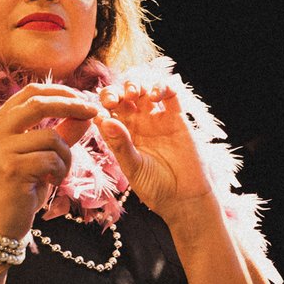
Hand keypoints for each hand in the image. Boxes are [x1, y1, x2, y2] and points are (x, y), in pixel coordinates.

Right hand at [0, 83, 100, 238]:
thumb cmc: (21, 188)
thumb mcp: (41, 155)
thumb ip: (61, 133)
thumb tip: (87, 113)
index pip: (31, 92)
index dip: (61, 91)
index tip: (84, 99)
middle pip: (39, 103)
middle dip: (72, 105)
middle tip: (93, 113)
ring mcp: (0, 149)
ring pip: (51, 137)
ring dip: (66, 155)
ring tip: (60, 171)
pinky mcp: (11, 168)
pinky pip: (51, 159)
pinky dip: (61, 171)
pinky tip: (52, 181)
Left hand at [96, 79, 211, 220]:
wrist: (184, 198)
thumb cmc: (155, 188)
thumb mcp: (133, 168)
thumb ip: (120, 145)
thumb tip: (103, 120)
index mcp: (122, 136)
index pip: (106, 113)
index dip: (100, 106)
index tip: (99, 110)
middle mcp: (138, 125)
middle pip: (122, 97)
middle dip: (115, 92)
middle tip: (114, 99)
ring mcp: (157, 119)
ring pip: (144, 91)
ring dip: (136, 85)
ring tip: (134, 94)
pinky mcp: (177, 117)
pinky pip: (170, 94)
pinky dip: (162, 86)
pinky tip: (155, 95)